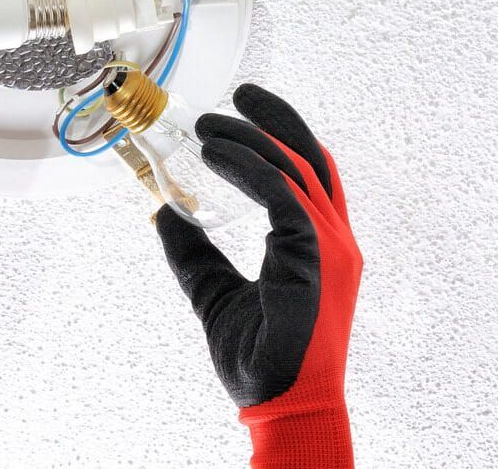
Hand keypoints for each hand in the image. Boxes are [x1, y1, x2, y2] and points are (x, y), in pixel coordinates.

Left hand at [156, 84, 361, 468]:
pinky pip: (282, 193)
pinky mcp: (314, 256)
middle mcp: (331, 238)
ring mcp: (329, 246)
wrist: (280, 405)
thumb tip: (165, 213)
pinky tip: (216, 153)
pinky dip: (249, 165)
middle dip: (275, 118)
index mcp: (318, 245)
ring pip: (295, 167)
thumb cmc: (260, 356)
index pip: (309, 171)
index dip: (282, 132)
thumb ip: (195, 252)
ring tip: (207, 125)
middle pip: (312, 156)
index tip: (245, 107)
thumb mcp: (215, 291)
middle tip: (238, 92)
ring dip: (250, 137)